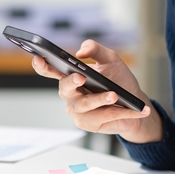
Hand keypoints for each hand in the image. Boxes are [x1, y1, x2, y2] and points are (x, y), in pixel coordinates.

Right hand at [31, 39, 161, 142]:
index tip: (39, 58)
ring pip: (85, 104)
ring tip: (115, 95)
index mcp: (71, 76)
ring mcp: (77, 110)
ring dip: (101, 100)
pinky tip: (135, 110)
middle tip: (81, 77)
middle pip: (65, 88)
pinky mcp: (88, 124)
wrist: (134, 103)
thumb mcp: (110, 60)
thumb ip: (96, 49)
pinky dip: (120, 112)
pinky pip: (102, 117)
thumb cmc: (119, 80)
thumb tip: (81, 52)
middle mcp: (71, 94)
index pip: (51, 70)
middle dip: (72, 82)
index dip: (42, 65)